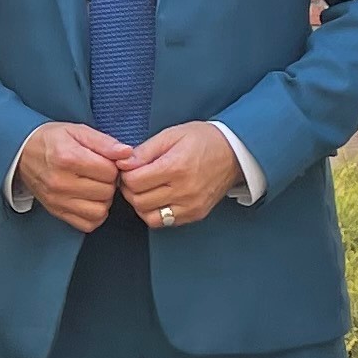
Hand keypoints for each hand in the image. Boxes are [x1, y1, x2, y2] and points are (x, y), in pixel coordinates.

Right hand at [14, 121, 130, 231]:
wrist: (22, 152)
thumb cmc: (52, 140)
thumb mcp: (78, 131)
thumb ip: (105, 142)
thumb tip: (127, 153)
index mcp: (68, 158)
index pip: (109, 172)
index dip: (113, 165)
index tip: (105, 161)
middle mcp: (61, 182)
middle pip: (106, 192)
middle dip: (109, 182)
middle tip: (99, 173)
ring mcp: (58, 200)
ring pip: (100, 211)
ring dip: (103, 200)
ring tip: (96, 187)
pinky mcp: (57, 212)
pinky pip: (88, 224)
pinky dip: (94, 215)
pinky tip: (90, 201)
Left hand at [118, 124, 242, 229]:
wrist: (235, 153)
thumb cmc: (203, 140)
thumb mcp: (172, 135)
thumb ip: (144, 151)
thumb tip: (122, 164)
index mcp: (176, 167)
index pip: (134, 181)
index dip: (126, 174)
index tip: (129, 167)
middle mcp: (184, 190)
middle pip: (138, 200)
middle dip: (130, 189)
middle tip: (135, 178)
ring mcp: (191, 205)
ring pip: (148, 216)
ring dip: (140, 204)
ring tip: (145, 189)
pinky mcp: (195, 214)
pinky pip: (164, 222)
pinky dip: (155, 213)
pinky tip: (158, 199)